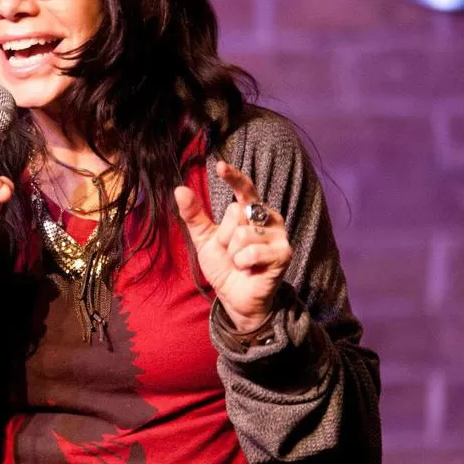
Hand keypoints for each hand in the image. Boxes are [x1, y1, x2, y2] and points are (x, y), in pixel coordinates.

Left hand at [174, 161, 291, 332]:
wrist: (234, 296)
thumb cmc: (224, 266)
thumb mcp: (204, 239)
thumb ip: (194, 215)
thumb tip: (179, 189)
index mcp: (250, 211)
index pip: (244, 188)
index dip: (233, 177)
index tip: (220, 166)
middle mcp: (268, 218)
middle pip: (236, 212)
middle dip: (224, 236)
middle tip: (230, 251)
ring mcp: (278, 235)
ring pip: (242, 233)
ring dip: (233, 253)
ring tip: (241, 262)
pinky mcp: (284, 253)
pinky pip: (251, 251)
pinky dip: (243, 262)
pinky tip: (250, 269)